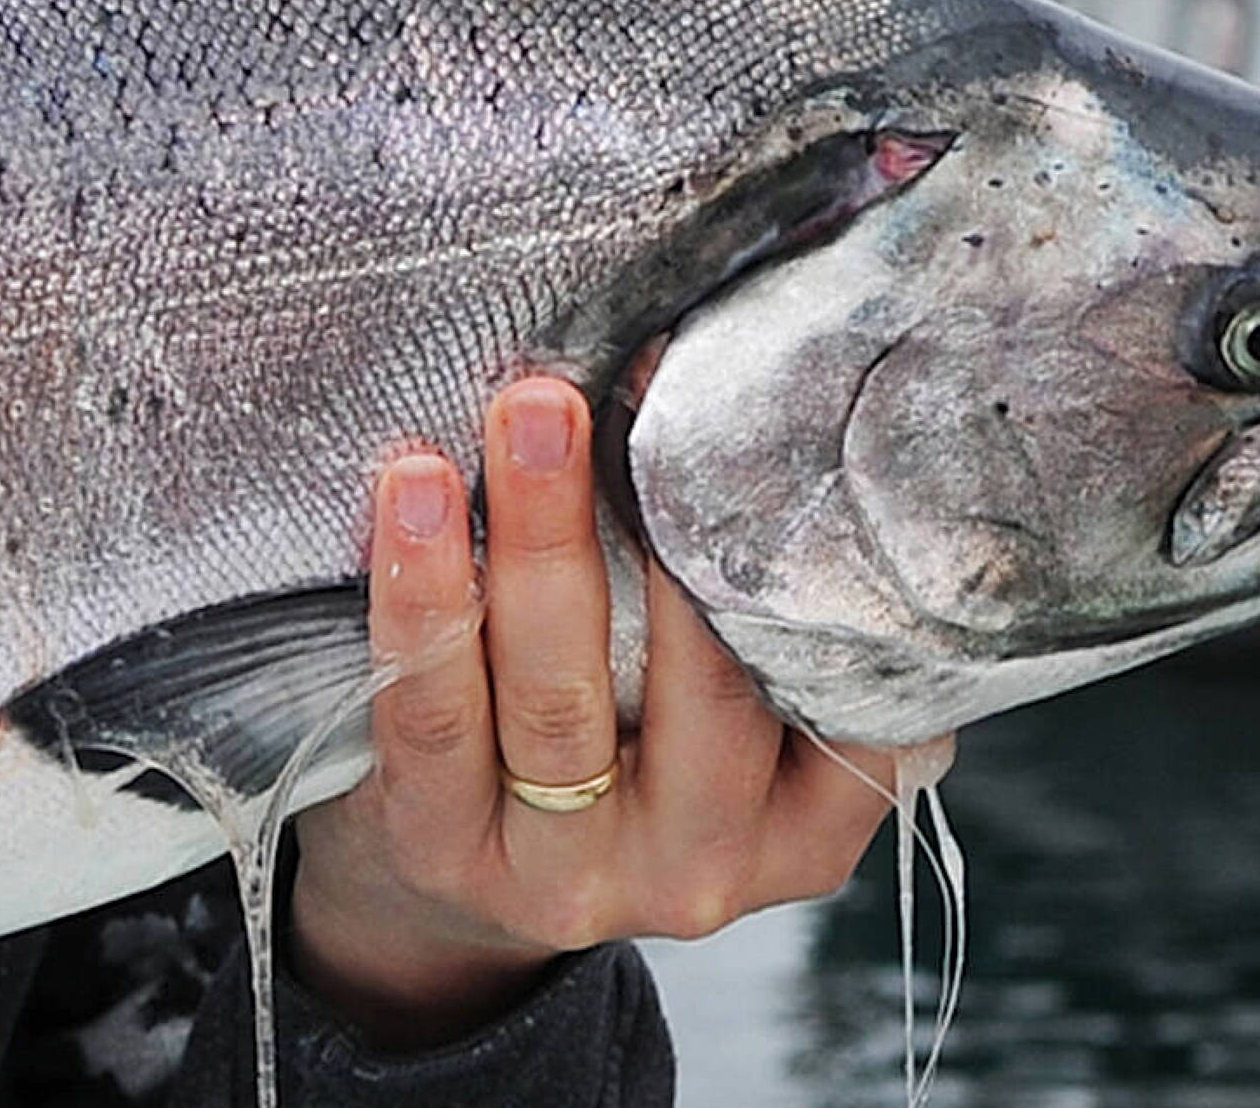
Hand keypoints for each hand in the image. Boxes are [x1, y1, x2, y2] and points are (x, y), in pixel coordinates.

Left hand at [290, 378, 920, 1049]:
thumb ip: (774, 629)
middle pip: (712, 686)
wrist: (462, 880)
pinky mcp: (448, 857)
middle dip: (677, 519)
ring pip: (563, 694)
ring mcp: (574, 874)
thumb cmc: (632, 748)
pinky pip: (435, 719)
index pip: (843, 691)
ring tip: (532, 411)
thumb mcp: (739, 721)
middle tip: (648, 378)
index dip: (810, 550)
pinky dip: (423, 594)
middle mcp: (707, 862)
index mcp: (809, 823)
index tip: (774, 413)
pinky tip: (417, 490)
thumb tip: (788, 420)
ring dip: (544, 534)